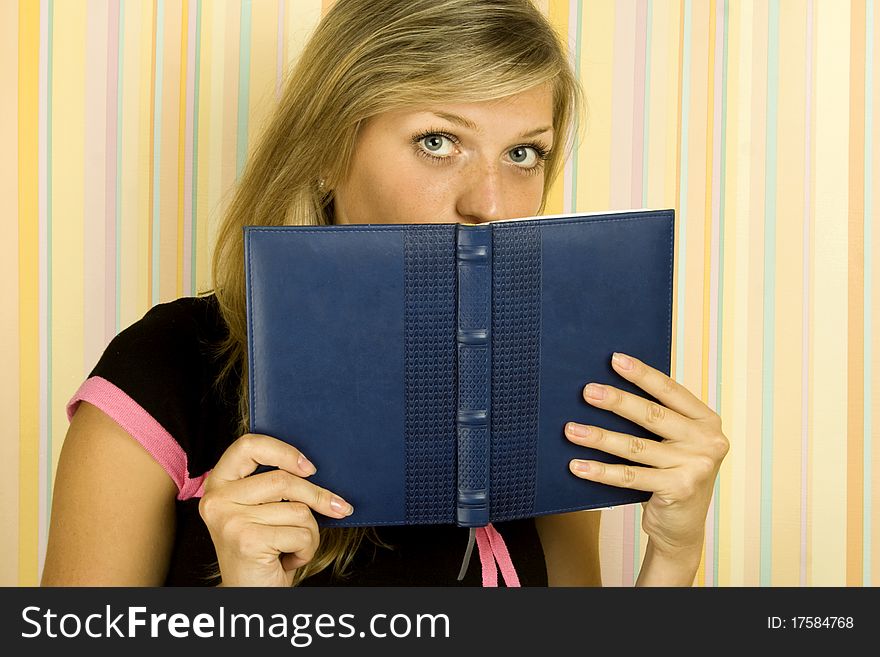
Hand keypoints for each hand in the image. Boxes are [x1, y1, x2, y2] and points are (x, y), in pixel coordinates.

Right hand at [198, 433, 353, 586]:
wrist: (250, 595)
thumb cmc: (264, 550)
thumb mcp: (263, 509)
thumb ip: (276, 485)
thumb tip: (316, 467)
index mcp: (219, 483)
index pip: (248, 445)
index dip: (283, 451)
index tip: (310, 467)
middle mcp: (217, 499)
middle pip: (283, 480)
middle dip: (318, 497)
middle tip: (340, 507)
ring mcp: (229, 520)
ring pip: (297, 509)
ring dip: (309, 531)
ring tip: (293, 546)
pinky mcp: (246, 540)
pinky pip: (300, 533)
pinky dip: (306, 549)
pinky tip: (289, 559)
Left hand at [564, 352, 728, 563]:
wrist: (682, 528)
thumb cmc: (671, 475)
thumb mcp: (675, 443)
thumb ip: (659, 420)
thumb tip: (609, 388)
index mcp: (707, 421)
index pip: (671, 391)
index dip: (642, 374)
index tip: (615, 359)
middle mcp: (707, 441)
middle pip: (652, 415)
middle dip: (616, 401)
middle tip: (587, 391)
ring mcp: (696, 466)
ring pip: (636, 446)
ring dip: (599, 436)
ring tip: (572, 429)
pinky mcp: (679, 489)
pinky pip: (630, 476)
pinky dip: (601, 471)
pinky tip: (578, 465)